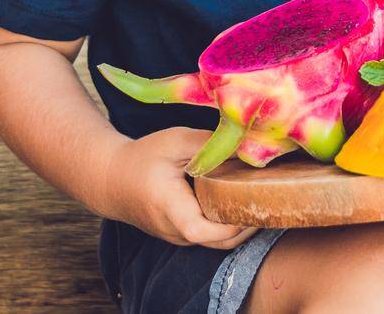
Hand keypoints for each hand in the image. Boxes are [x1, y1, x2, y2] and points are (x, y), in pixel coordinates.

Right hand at [98, 127, 258, 248]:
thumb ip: (209, 143)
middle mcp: (175, 230)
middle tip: (272, 198)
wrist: (111, 179)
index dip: (231, 224)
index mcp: (169, 206)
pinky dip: (230, 224)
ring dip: (242, 226)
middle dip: (248, 225)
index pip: (202, 230)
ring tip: (263, 198)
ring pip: (218, 242)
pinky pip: (212, 236)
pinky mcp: (183, 235)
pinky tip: (244, 201)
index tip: (253, 204)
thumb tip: (246, 144)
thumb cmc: (143, 157)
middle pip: (219, 241)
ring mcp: (179, 237)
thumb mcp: (175, 141)